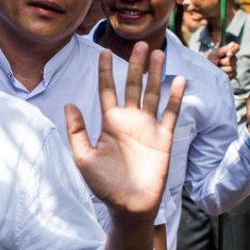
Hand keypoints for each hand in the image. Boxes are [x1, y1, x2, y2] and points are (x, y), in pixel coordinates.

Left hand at [66, 42, 184, 220]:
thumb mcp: (84, 158)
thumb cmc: (104, 185)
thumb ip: (77, 131)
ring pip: (152, 94)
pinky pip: (170, 114)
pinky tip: (179, 81)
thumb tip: (69, 104)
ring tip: (158, 53)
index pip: (107, 90)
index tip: (103, 51)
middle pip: (132, 85)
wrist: (128, 206)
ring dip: (155, 75)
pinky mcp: (163, 138)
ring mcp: (147, 128)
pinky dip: (175, 98)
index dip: (105, 71)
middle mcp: (129, 120)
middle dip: (135, 65)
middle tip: (139, 44)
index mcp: (110, 122)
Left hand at [207, 42, 238, 78]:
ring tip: (217, 68)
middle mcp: (232, 58)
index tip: (228, 54)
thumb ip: (223, 49)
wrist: (205, 71)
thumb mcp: (214, 54)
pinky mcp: (232, 74)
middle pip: (233, 59)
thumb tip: (233, 43)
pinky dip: (225, 74)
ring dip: (223, 69)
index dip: (234, 50)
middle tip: (217, 62)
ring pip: (232, 67)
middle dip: (223, 62)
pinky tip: (221, 73)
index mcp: (228, 51)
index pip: (237, 47)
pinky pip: (233, 74)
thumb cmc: (208, 61)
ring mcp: (233, 66)